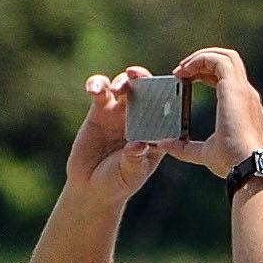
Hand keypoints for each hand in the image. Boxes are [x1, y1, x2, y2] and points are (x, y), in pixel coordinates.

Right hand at [66, 71, 171, 196]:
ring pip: (125, 86)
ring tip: (118, 88)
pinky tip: (93, 90)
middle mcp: (143, 118)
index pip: (169, 110)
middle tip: (139, 76)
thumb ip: (135, 160)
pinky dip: (97, 85)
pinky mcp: (100, 110)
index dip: (170, 96)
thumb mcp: (130, 174)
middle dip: (146, 80)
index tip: (167, 88)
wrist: (91, 186)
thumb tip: (139, 145)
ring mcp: (121, 112)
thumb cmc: (118, 182)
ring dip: (123, 81)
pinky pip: (100, 91)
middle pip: (148, 91)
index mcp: (158, 132)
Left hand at [173, 46, 262, 175]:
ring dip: (201, 57)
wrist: (247, 166)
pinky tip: (184, 71)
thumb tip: (163, 144)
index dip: (205, 74)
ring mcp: (242, 90)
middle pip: (228, 61)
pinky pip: (218, 61)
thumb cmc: (231, 162)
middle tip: (181, 71)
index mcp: (241, 106)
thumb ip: (184, 147)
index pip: (226, 77)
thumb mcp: (203, 153)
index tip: (185, 81)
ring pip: (225, 56)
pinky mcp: (235, 89)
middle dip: (203, 60)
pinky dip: (200, 60)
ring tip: (182, 68)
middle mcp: (245, 94)